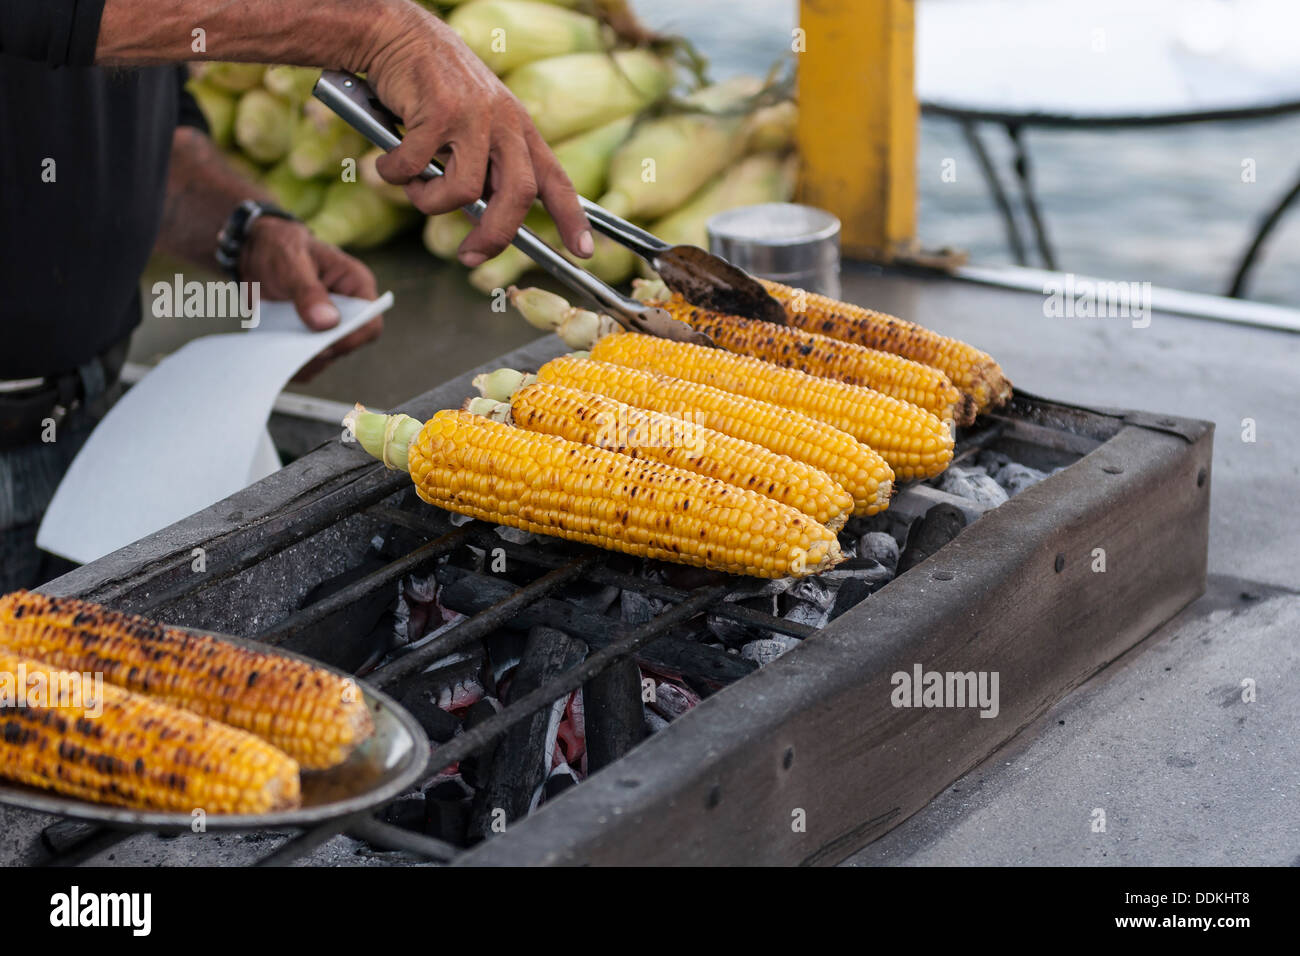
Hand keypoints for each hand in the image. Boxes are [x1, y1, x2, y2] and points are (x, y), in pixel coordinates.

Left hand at [240, 217, 382, 380]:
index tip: (323, 346)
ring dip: (303, 359)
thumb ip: (308, 292)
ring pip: (327, 359)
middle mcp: (348, 310)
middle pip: (348, 345)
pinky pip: (308, 362)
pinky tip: (274, 350)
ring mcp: (330, 327)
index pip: (370, 322)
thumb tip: (327, 323)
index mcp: (355, 285)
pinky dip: (291, 362)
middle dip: (321, 351)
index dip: (352, 338)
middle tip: (291, 348)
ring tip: (278, 346)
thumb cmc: (279, 247)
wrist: (253, 252)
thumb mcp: (290, 262)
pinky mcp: (311, 338)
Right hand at [365, 4, 592, 267]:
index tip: (583, 251)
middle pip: (518, 196)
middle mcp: (504, 122)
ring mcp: (473, 116)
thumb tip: (485, 218)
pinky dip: (395, 175)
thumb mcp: (476, 122)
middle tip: (470, 257)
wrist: (396, 33)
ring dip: (430, 202)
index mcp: (519, 128)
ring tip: (413, 187)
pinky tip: (389, 162)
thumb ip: (487, 164)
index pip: (555, 179)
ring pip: (463, 192)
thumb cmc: (431, 86)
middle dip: (495, 236)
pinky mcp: (438, 112)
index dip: (572, 218)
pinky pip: (416, 169)